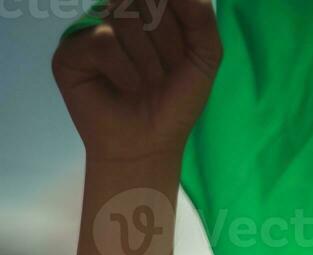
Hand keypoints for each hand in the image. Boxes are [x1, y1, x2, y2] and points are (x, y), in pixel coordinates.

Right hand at [52, 0, 221, 162]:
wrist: (148, 144)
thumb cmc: (175, 103)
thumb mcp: (204, 59)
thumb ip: (201, 18)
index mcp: (146, 11)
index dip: (178, 23)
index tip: (182, 54)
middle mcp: (116, 14)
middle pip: (145, 1)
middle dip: (167, 43)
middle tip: (164, 75)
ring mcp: (91, 28)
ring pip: (124, 18)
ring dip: (148, 61)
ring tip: (147, 85)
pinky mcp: (71, 50)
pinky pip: (102, 41)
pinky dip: (124, 69)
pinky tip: (129, 88)